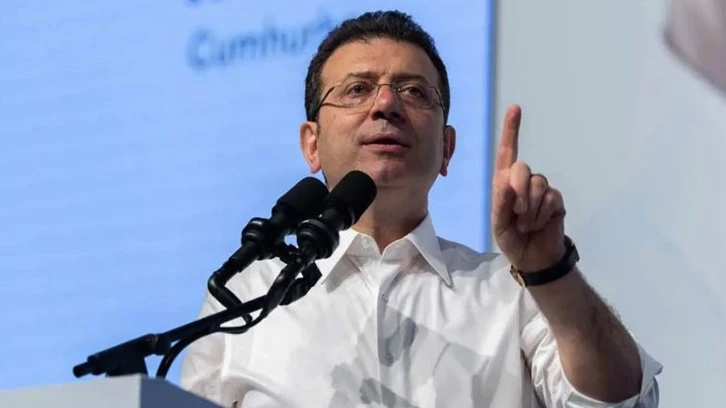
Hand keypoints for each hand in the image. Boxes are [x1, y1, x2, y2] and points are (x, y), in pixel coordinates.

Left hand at [492, 105, 566, 271]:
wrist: (533, 257)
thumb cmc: (511, 238)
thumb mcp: (498, 223)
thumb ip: (500, 202)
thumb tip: (508, 182)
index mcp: (505, 183)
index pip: (507, 152)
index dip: (511, 130)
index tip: (515, 108)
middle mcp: (523, 181)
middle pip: (522, 168)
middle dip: (518, 190)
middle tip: (517, 213)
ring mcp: (542, 189)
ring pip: (538, 184)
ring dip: (530, 208)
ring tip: (526, 224)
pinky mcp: (556, 200)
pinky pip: (550, 198)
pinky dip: (541, 214)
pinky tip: (539, 224)